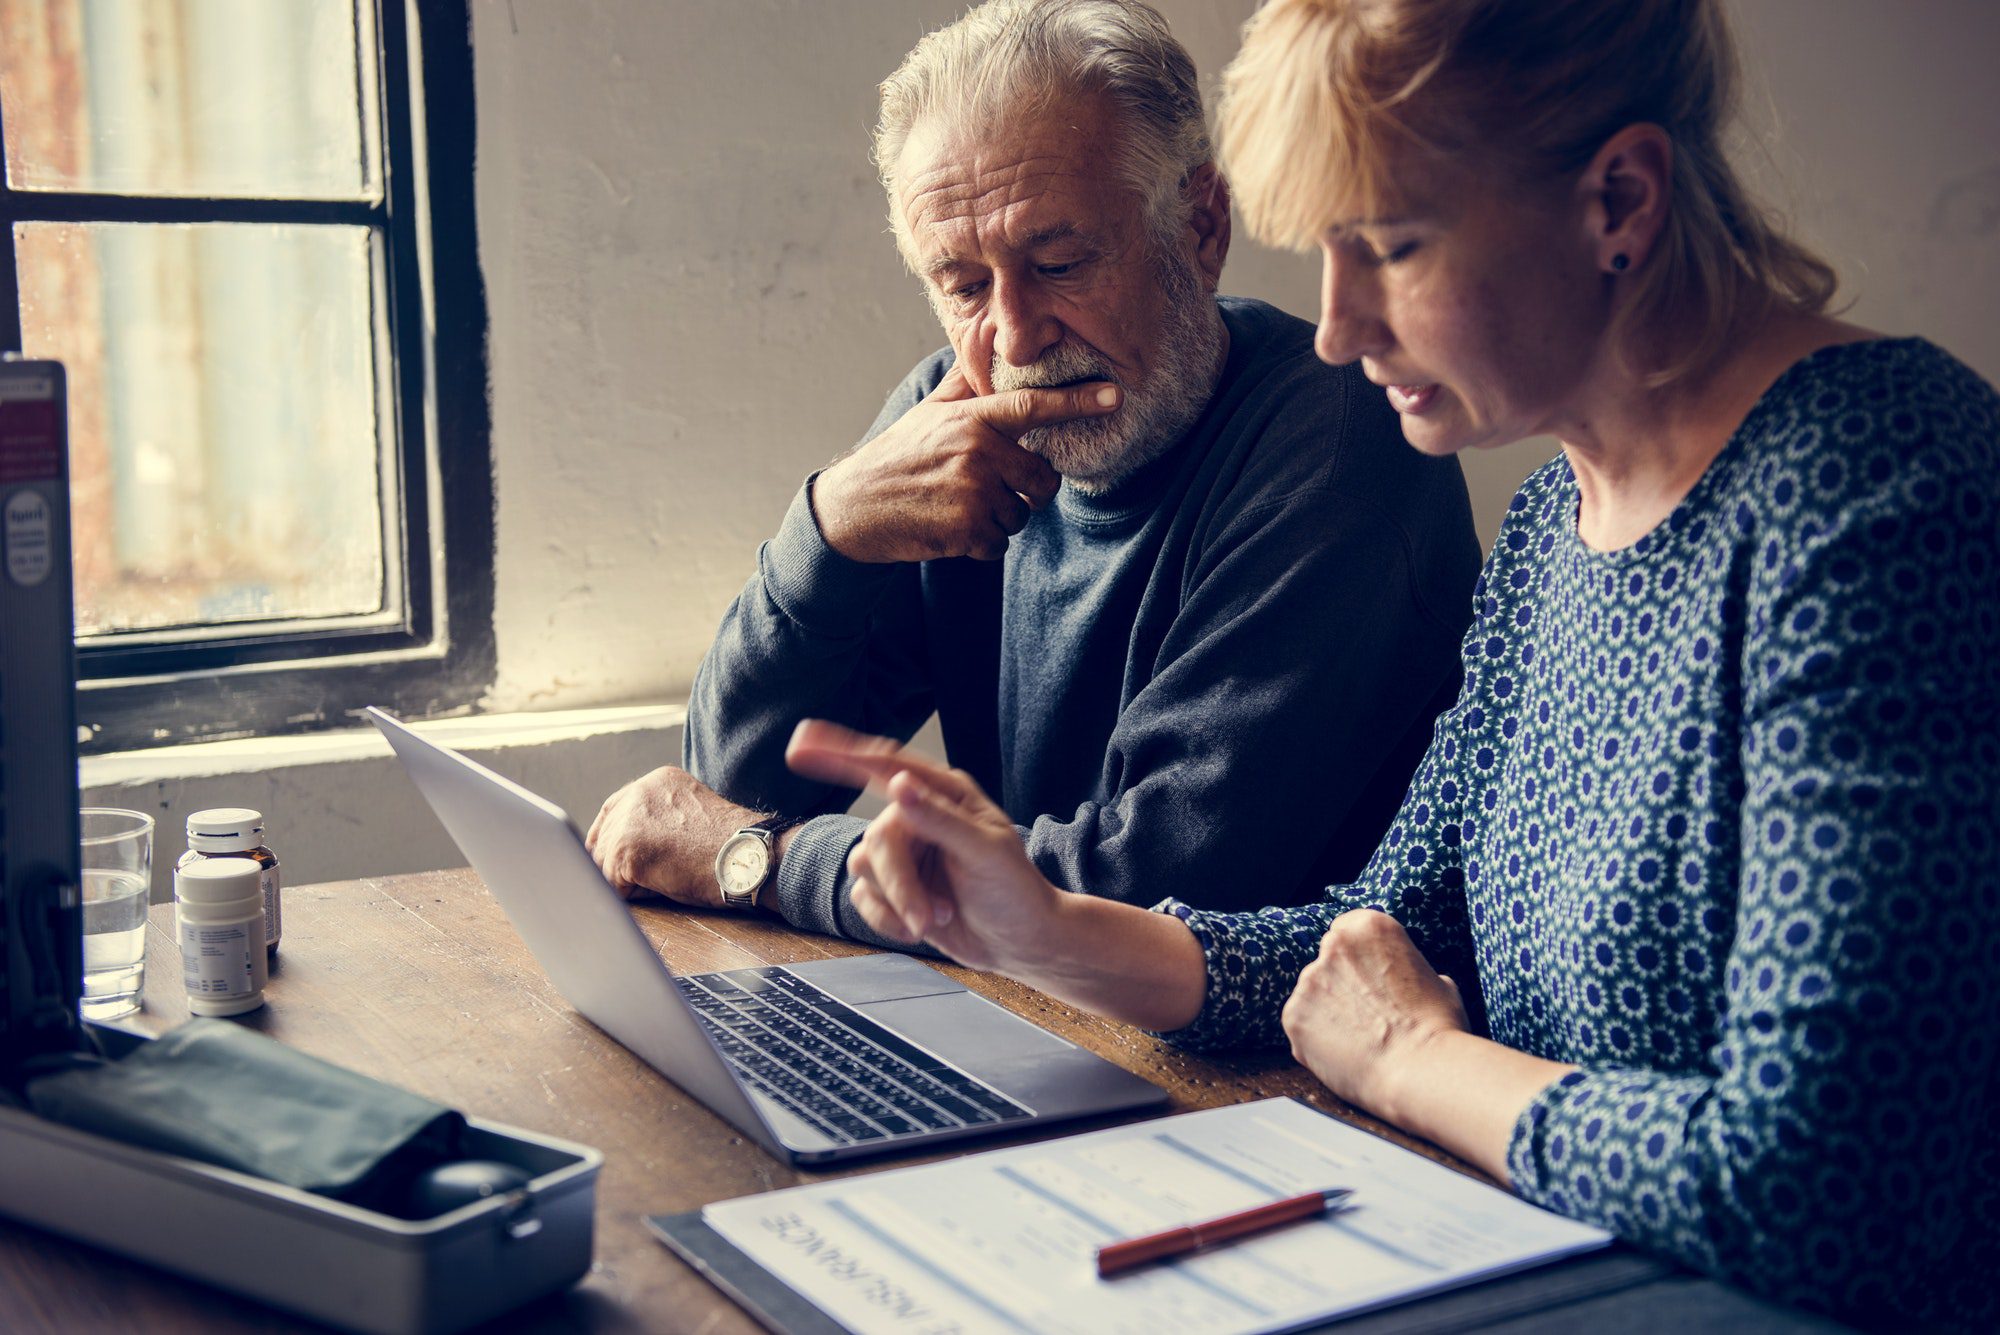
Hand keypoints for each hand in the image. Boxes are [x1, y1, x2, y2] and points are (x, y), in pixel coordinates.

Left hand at [584, 766, 763, 907]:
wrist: (748, 858)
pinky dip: (630, 894)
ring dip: (625, 879)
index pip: (614, 809)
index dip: (609, 837)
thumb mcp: (691, 817)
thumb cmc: (730, 848)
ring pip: (604, 861)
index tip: (609, 858)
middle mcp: (638, 792)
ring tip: (663, 879)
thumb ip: (659, 819)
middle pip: (603, 836)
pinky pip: (611, 884)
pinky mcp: (626, 849)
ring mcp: (629, 820)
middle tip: (639, 881)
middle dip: (614, 863)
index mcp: (657, 781)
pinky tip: (661, 887)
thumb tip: (626, 848)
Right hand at [784, 719, 1060, 969]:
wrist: (1021, 943)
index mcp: (943, 793)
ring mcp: (903, 853)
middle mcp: (917, 816)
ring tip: (936, 918)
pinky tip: (920, 930)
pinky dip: (887, 919)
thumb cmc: (1014, 890)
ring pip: (865, 868)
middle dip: (899, 883)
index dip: (840, 751)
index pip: (886, 765)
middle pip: (877, 837)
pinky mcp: (892, 887)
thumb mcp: (985, 852)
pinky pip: (862, 897)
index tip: (801, 742)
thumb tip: (898, 785)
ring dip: (898, 902)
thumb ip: (940, 819)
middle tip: (928, 917)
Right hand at [811, 366, 1119, 562]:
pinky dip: (981, 543)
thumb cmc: (898, 456)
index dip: (1077, 402)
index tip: (1115, 395)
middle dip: (1027, 491)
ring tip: (959, 505)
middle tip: (989, 487)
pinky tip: (952, 528)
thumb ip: (965, 384)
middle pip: (1041, 481)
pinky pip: (1000, 544)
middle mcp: (977, 452)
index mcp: (972, 419)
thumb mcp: (929, 412)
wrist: (855, 507)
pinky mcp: (967, 530)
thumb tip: (985, 340)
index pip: (1033, 406)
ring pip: (1021, 516)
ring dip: (998, 519)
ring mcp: (974, 492)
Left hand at [1280, 910, 1470, 1118]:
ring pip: (1313, 993)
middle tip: (1366, 1014)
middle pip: (1328, 961)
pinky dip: (1315, 1038)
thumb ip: (1412, 972)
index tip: (1368, 977)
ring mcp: (1309, 980)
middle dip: (1342, 984)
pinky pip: (1301, 1024)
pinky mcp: (1292, 1015)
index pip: (1349, 930)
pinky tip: (1342, 1052)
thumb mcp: (1439, 984)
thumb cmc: (1437, 1029)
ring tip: (1358, 1039)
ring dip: (1327, 1010)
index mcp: (1370, 928)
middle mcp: (1334, 946)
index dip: (1358, 958)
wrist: (1418, 1070)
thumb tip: (1413, 982)